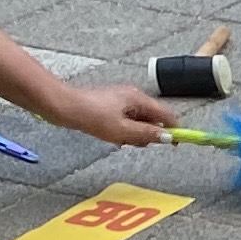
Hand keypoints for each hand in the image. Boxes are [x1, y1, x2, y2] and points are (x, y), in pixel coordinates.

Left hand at [49, 79, 174, 145]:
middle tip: (137, 143)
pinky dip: (126, 129)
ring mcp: (122, 99)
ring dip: (136, 132)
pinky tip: (113, 134)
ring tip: (120, 139)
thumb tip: (168, 137)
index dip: (174, 129)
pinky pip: (128, 119)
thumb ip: (147, 134)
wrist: (64, 107)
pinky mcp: (112, 104)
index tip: (176, 144)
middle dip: (150, 133)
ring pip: (140, 119)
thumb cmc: (92, 116)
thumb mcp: (123, 130)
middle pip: (154, 117)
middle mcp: (133, 96)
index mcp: (139, 99)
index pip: (166, 114)